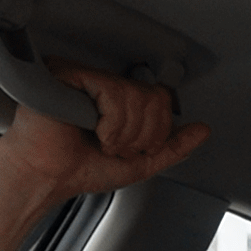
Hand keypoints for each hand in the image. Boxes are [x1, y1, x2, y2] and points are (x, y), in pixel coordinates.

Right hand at [0, 59, 208, 207]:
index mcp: (121, 99)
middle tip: (116, 147)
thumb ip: (172, 147)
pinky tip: (91, 130)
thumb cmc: (80, 168)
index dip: (157, 130)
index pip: (162, 99)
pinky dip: (109, 123)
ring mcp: (87, 76)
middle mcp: (105, 83)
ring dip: (124, 133)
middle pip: (154, 97)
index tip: (135, 149)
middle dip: (141, 135)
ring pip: (136, 96)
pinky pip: (112, 91)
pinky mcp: (69, 73)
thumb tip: (203, 130)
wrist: (47, 177)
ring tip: (102, 142)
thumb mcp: (140, 162)